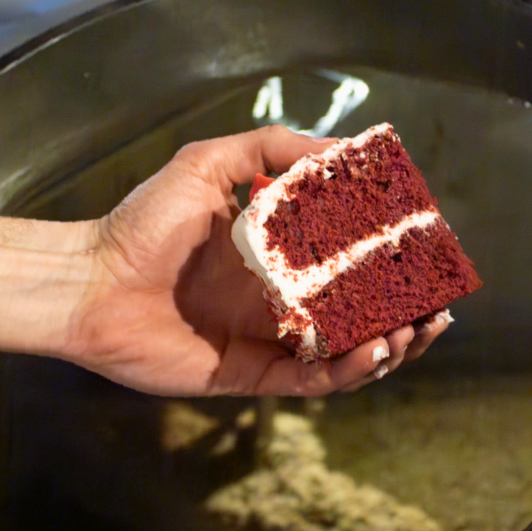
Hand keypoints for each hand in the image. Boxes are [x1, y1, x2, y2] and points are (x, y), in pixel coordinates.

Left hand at [63, 125, 450, 396]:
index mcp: (278, 255)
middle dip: (406, 314)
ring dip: (389, 347)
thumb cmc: (144, 221)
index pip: (350, 263)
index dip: (392, 263)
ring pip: (345, 353)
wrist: (91, 282)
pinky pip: (311, 382)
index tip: (429, 252)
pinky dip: (347, 372)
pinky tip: (374, 352)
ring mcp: (268, 340)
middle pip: (360, 315)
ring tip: (417, 331)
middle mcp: (281, 299)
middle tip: (439, 308)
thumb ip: (272, 149)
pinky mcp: (251, 375)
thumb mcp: (210, 164)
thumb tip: (343, 148)